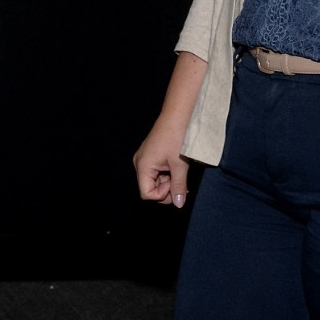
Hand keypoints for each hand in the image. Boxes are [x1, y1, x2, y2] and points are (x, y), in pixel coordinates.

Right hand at [134, 52, 206, 207]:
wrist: (178, 115)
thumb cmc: (177, 137)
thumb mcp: (180, 165)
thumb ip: (178, 186)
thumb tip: (178, 204)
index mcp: (142, 166)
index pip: (147, 194)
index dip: (162, 195)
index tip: (175, 184)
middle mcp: (139, 163)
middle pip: (149, 188)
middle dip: (165, 189)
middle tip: (180, 179)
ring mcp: (144, 158)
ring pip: (154, 180)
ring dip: (168, 181)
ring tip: (179, 169)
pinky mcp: (151, 154)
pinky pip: (156, 171)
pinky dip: (167, 173)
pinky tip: (176, 165)